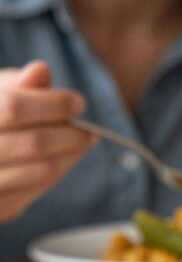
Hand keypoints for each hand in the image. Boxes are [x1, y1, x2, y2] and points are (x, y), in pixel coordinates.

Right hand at [0, 61, 91, 222]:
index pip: (14, 108)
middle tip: (87, 130)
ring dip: (71, 155)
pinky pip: (38, 190)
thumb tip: (42, 70)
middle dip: (71, 134)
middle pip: (33, 142)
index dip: (53, 104)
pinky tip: (61, 159)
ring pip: (42, 170)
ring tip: (81, 142)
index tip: (78, 103)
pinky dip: (57, 171)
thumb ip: (15, 86)